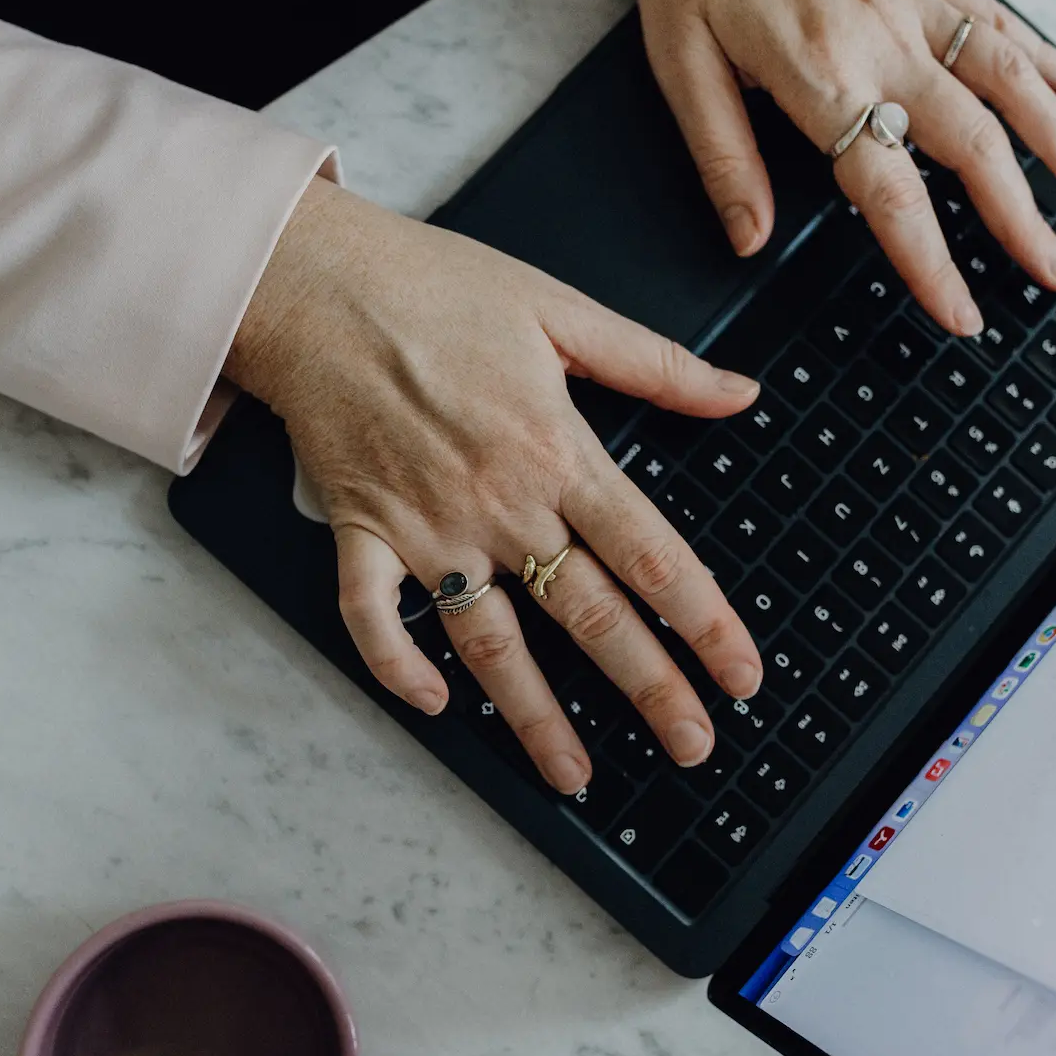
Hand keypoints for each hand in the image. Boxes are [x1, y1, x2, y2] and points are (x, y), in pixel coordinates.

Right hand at [224, 178, 764, 793]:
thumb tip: (740, 392)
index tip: (740, 673)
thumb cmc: (434, 286)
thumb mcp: (560, 307)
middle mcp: (499, 501)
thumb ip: (656, 363)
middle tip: (694, 746)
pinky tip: (434, 705)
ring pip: (491, 640)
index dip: (705, 621)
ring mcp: (426, 526)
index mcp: (557, 448)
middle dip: (649, 687)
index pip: (650, 554)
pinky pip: (374, 617)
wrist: (315, 280)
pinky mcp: (361, 531)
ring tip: (576, 774)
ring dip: (537, 714)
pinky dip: (398, 665)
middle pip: (588, 613)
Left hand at [621, 0, 1055, 334]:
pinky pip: (999, 15)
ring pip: (1010, 80)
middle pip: (975, 145)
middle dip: (1024, 219)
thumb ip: (721, 156)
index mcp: (816, 73)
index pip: (890, 191)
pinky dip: (1047, 55)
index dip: (931, 262)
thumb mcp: (676, 60)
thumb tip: (749, 239)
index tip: (962, 314)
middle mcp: (881, 39)